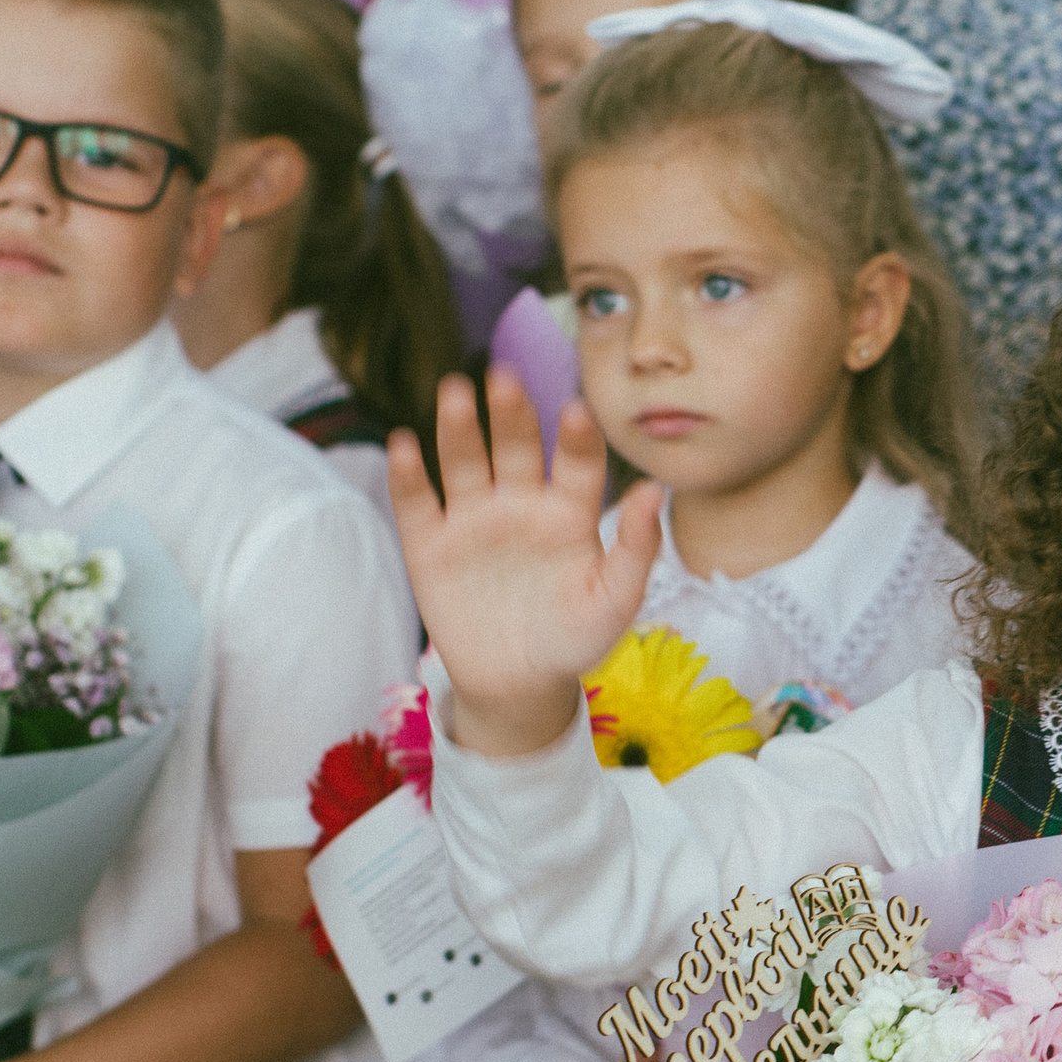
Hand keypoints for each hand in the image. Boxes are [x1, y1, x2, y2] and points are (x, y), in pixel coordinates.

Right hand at [387, 370, 659, 758]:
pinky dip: (409, 475)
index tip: (576, 412)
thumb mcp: (615, 599)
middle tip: (505, 376)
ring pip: (464, 461)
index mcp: (570, 511)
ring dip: (459, 427)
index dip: (576, 438)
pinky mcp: (429, 544)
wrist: (519, 686)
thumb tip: (655, 491)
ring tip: (456, 391)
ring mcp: (474, 518)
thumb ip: (636, 547)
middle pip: (517, 447)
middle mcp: (521, 502)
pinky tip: (405, 444)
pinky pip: (417, 503)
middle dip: (511, 413)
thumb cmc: (576, 638)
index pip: (576, 463)